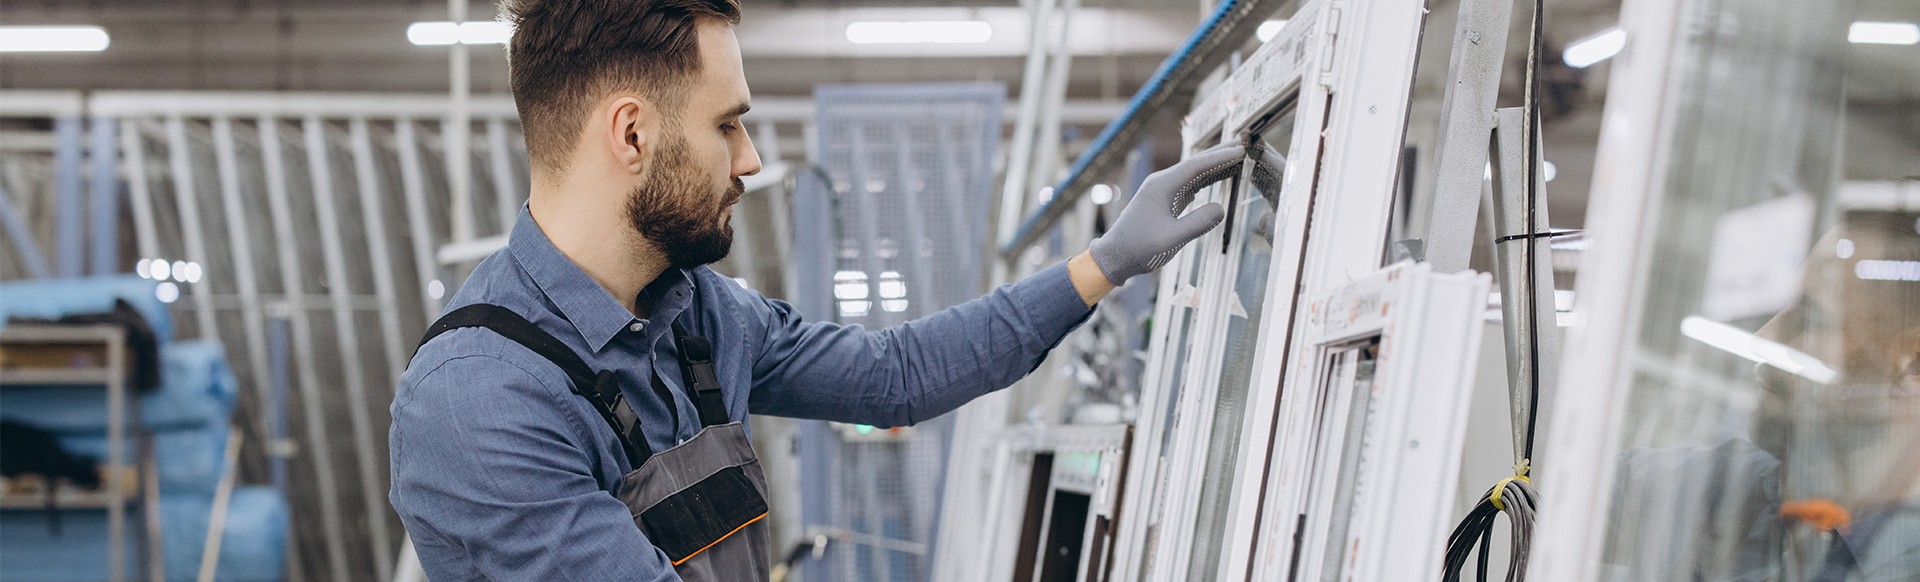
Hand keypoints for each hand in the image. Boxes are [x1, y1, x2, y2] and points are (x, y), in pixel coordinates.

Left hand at [1085, 142, 1283, 285]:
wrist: (1115, 256)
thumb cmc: (1140, 249)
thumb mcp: (1172, 239)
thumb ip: (1198, 224)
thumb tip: (1221, 208)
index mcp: (1162, 186)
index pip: (1196, 166)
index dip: (1220, 157)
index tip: (1241, 150)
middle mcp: (1161, 183)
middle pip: (1195, 163)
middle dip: (1219, 153)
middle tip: (1242, 143)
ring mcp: (1161, 190)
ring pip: (1191, 173)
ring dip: (1213, 165)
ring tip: (1235, 157)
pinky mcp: (1162, 200)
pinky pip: (1187, 184)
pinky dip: (1204, 179)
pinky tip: (1215, 178)